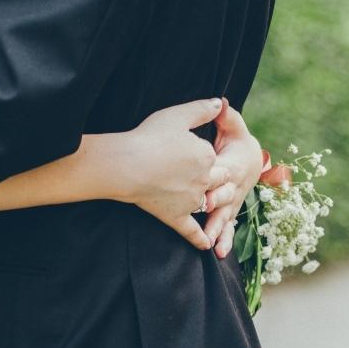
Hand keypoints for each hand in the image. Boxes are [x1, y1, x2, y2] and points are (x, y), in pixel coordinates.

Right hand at [115, 98, 228, 250]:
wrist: (127, 165)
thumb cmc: (150, 137)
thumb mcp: (178, 115)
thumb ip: (202, 109)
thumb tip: (221, 102)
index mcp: (207, 157)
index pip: (215, 158)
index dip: (207, 156)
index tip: (192, 153)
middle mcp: (205, 181)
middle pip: (218, 181)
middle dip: (216, 179)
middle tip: (204, 177)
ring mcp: (191, 201)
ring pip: (207, 204)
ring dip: (211, 204)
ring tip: (209, 204)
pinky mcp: (176, 217)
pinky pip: (192, 231)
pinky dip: (200, 238)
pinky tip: (207, 245)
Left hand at [204, 99, 262, 258]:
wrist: (250, 159)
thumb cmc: (237, 141)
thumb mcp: (233, 127)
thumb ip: (227, 116)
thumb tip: (221, 101)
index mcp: (233, 165)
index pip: (224, 172)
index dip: (215, 177)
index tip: (203, 182)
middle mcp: (235, 186)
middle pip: (225, 197)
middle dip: (215, 205)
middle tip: (203, 212)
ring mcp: (233, 202)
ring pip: (227, 216)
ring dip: (220, 229)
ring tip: (213, 243)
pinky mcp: (230, 211)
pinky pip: (229, 227)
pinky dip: (226, 240)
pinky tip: (218, 253)